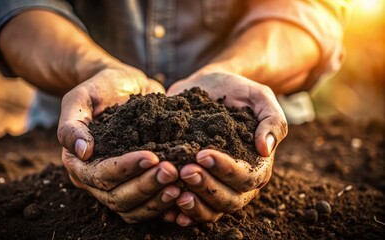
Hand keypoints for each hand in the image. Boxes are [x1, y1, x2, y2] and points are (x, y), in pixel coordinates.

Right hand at [57, 65, 180, 222]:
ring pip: (133, 207)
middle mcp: (95, 179)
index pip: (100, 175)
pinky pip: (147, 205)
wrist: (123, 87)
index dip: (126, 169)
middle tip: (172, 171)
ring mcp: (118, 184)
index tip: (152, 156)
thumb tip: (83, 152)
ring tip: (181, 184)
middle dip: (147, 186)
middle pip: (118, 197)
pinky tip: (183, 192)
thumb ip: (72, 124)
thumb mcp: (81, 98)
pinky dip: (164, 203)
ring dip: (157, 199)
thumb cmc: (100, 89)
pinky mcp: (137, 183)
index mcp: (78, 162)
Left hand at [165, 72, 287, 225]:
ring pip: (211, 209)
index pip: (247, 177)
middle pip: (229, 199)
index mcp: (257, 164)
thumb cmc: (237, 92)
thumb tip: (265, 149)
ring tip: (173, 192)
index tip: (202, 154)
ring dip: (193, 205)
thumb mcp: (259, 97)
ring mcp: (217, 186)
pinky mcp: (196, 185)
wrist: (210, 87)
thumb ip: (271, 120)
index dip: (225, 170)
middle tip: (184, 171)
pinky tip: (166, 210)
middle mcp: (238, 182)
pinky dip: (180, 213)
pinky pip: (192, 208)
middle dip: (206, 187)